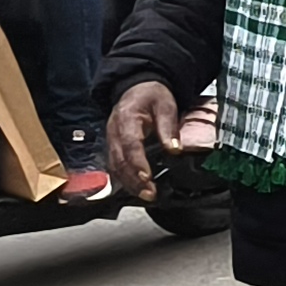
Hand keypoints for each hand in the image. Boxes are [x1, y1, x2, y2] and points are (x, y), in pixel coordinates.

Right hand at [106, 80, 183, 200]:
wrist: (137, 88)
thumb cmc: (152, 96)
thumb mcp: (166, 105)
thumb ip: (168, 127)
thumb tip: (174, 149)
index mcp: (126, 119)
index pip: (130, 144)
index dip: (137, 163)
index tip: (147, 177)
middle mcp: (114, 132)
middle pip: (119, 160)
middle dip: (134, 180)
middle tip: (150, 194)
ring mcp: (111, 141)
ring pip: (115, 167)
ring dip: (129, 184)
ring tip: (146, 196)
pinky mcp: (113, 148)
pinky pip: (115, 167)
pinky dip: (125, 180)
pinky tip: (137, 190)